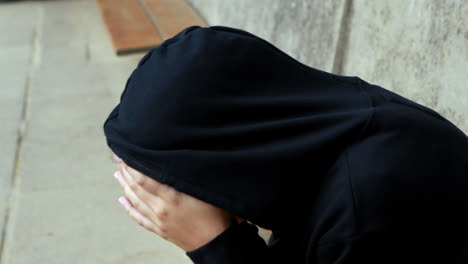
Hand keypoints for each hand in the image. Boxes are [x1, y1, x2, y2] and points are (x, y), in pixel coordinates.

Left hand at [112, 155, 241, 251]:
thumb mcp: (205, 190)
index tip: (125, 153)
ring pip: (135, 201)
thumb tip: (177, 161)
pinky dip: (128, 209)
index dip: (132, 165)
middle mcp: (161, 209)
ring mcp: (159, 221)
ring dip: (124, 186)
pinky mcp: (160, 230)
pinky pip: (139, 218)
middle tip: (118, 158)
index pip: (144, 178)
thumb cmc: (217, 216)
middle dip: (125, 171)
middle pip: (136, 187)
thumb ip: (189, 176)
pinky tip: (122, 201)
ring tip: (117, 174)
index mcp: (172, 197)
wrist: (217, 244)